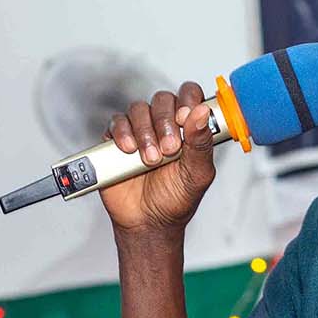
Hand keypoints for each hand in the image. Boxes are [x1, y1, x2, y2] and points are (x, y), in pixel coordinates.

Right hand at [100, 81, 216, 234]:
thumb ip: (201, 143)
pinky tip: (129, 150)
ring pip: (139, 109)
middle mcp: (164, 125)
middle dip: (165, 121)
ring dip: (145, 131)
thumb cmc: (176, 198)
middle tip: (169, 149)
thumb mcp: (197, 174)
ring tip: (150, 159)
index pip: (190, 95)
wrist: (148, 222)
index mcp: (188, 128)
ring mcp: (140, 130)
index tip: (185, 119)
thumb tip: (201, 113)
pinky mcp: (117, 140)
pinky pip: (116, 123)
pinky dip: (122, 133)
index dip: (188, 100)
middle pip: (163, 99)